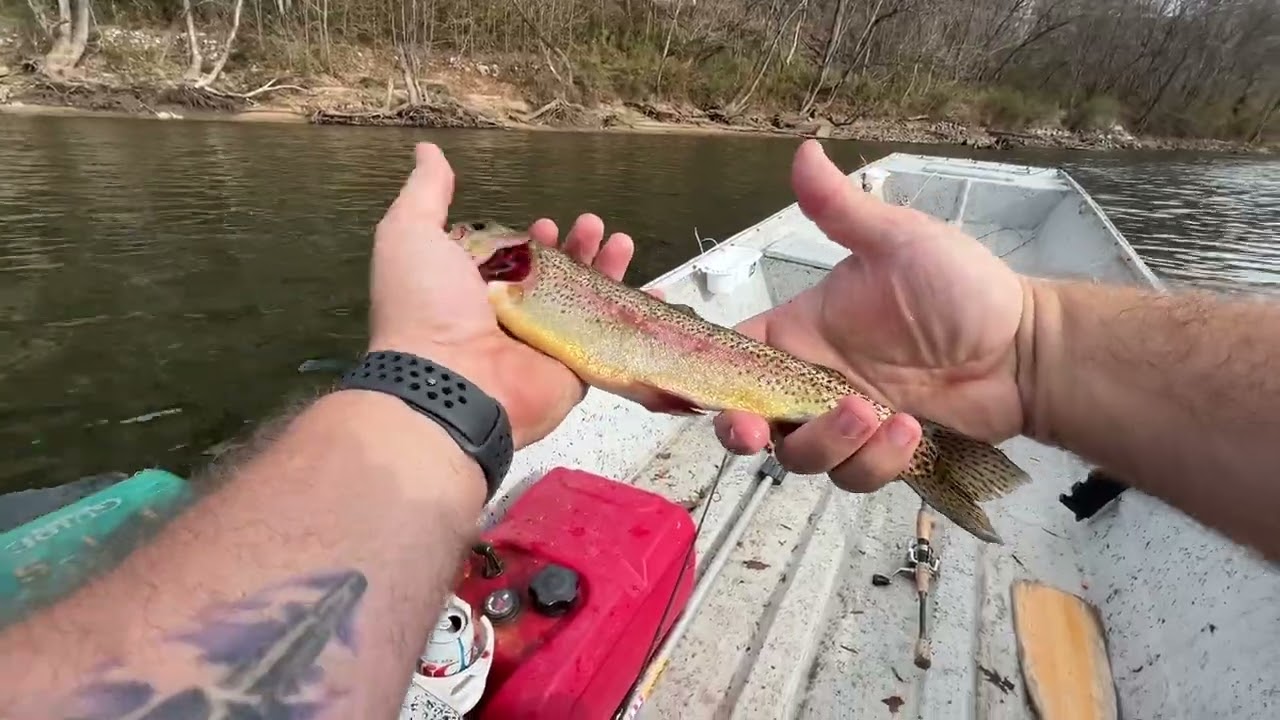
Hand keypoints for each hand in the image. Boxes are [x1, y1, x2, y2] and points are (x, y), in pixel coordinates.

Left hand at [367, 143, 637, 447]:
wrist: (450, 383)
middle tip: (592, 224)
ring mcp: (542, 345)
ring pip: (584, 303)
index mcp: (470, 290)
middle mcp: (508, 319)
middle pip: (554, 277)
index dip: (530, 238)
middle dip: (577, 247)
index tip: (546, 223)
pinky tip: (652, 292)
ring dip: (605, 270)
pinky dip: (633, 317)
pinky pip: (610, 340)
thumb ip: (425, 193)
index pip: (510, 260)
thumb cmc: (426, 308)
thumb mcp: (411, 234)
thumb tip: (427, 150)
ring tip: (621, 241)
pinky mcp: (573, 369)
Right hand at [714, 140, 1029, 492]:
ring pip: (801, 457)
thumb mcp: (897, 242)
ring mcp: (844, 420)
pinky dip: (876, 461)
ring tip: (877, 415)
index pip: (731, 359)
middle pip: (750, 421)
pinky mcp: (879, 452)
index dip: (699, 380)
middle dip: (743, 432)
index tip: (680, 395)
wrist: (1025, 347)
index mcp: (800, 331)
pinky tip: (911, 428)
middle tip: (757, 433)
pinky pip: (853, 475)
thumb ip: (841, 209)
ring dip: (828, 444)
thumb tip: (804, 150)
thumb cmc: (962, 287)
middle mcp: (812, 379)